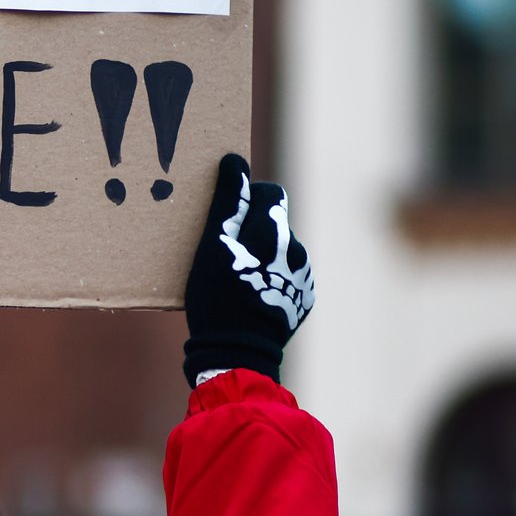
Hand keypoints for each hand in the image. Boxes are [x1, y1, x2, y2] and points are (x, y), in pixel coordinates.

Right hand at [183, 154, 315, 384]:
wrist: (237, 354)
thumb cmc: (219, 298)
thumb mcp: (212, 247)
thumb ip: (228, 202)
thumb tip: (235, 161)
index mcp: (277, 232)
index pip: (270, 193)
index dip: (247, 200)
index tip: (226, 219)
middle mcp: (297, 250)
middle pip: (275, 224)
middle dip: (252, 230)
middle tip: (225, 252)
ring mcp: (303, 277)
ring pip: (282, 251)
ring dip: (262, 255)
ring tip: (236, 278)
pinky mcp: (303, 300)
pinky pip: (286, 276)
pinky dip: (270, 279)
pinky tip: (249, 295)